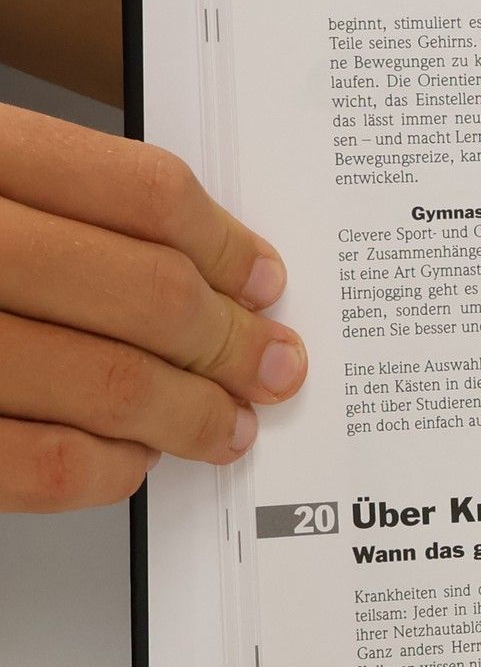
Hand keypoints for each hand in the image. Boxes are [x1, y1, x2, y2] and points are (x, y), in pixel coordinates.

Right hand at [0, 105, 306, 510]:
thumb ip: (51, 199)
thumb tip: (199, 267)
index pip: (143, 194)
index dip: (227, 245)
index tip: (263, 280)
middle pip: (145, 293)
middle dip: (228, 343)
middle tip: (268, 365)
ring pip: (104, 383)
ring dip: (186, 416)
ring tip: (219, 425)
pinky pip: (26, 464)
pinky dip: (99, 471)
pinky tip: (125, 461)